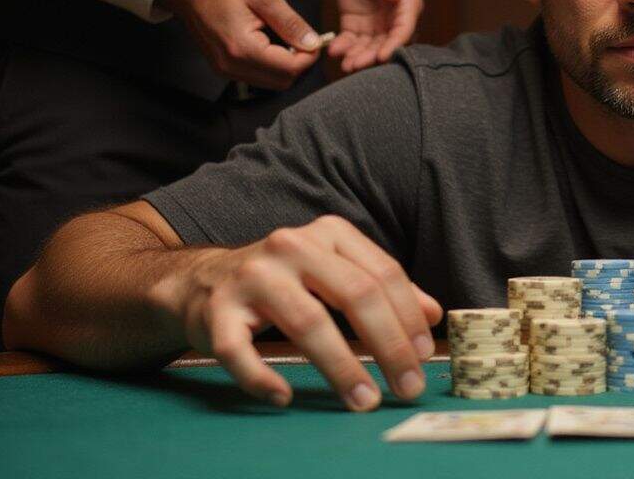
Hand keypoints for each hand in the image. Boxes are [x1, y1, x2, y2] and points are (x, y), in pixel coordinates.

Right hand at [156, 0, 320, 89]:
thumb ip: (291, 22)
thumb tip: (313, 42)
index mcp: (243, 48)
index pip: (290, 69)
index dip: (310, 56)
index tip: (315, 39)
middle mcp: (232, 66)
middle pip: (282, 81)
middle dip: (299, 62)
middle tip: (302, 38)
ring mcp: (225, 70)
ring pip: (271, 82)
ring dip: (285, 65)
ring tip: (285, 38)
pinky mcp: (223, 68)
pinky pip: (257, 76)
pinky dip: (270, 64)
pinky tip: (270, 43)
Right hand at [171, 215, 442, 410]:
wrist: (200, 282)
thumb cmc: (283, 282)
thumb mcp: (335, 273)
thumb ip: (383, 290)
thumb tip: (433, 315)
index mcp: (328, 234)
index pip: (382, 274)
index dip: (408, 317)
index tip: (425, 354)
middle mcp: (291, 246)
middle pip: (354, 295)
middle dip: (388, 346)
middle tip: (407, 385)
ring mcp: (251, 276)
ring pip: (307, 323)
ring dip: (342, 368)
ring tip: (363, 400)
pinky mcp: (216, 311)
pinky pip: (240, 351)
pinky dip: (262, 377)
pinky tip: (283, 396)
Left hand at [329, 0, 422, 73]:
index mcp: (407, 5)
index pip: (403, 30)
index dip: (394, 45)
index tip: (382, 56)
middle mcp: (392, 19)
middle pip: (384, 44)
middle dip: (371, 56)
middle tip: (356, 65)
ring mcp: (374, 23)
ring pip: (367, 46)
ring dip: (357, 56)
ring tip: (345, 65)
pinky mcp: (355, 23)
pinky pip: (350, 38)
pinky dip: (343, 46)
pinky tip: (333, 51)